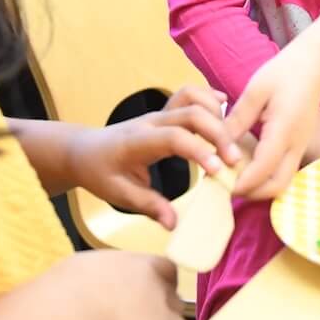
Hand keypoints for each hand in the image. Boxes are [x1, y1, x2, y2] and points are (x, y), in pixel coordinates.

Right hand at [62, 251, 190, 319]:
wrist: (64, 313)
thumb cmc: (63, 288)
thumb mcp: (87, 268)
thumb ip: (106, 275)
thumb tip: (99, 284)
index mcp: (141, 266)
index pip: (169, 271)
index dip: (163, 287)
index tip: (150, 298)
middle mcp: (157, 290)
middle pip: (177, 304)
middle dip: (164, 317)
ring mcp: (160, 319)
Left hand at [66, 86, 240, 227]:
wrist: (83, 150)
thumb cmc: (100, 173)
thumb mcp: (118, 194)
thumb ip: (148, 206)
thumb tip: (174, 224)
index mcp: (138, 142)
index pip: (174, 138)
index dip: (199, 151)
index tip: (218, 171)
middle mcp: (150, 121)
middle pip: (191, 114)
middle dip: (218, 134)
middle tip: (236, 160)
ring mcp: (158, 113)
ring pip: (192, 98)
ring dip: (216, 114)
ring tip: (233, 139)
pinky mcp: (165, 111)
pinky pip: (189, 94)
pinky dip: (209, 97)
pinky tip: (226, 106)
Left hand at [226, 45, 319, 199]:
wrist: (313, 65)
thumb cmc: (282, 73)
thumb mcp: (255, 91)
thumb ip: (237, 119)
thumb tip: (217, 144)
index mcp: (284, 130)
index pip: (263, 168)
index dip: (241, 181)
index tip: (218, 181)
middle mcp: (296, 144)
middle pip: (277, 186)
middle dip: (251, 192)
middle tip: (225, 183)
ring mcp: (301, 147)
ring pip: (283, 182)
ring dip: (259, 187)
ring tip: (234, 176)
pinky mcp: (300, 146)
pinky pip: (284, 172)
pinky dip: (266, 177)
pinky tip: (247, 166)